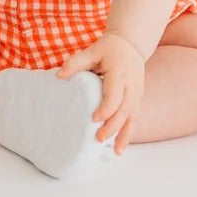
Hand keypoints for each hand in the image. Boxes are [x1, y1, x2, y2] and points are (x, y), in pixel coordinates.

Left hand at [58, 33, 145, 152]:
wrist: (132, 45)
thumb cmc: (109, 48)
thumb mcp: (92, 51)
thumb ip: (76, 63)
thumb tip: (58, 76)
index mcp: (120, 74)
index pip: (115, 95)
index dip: (106, 109)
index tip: (93, 118)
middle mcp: (132, 87)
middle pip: (124, 111)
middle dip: (112, 126)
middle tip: (98, 138)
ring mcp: (137, 95)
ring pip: (133, 118)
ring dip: (124, 135)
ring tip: (115, 151)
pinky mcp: (138, 100)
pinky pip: (135, 119)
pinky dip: (129, 133)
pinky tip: (121, 146)